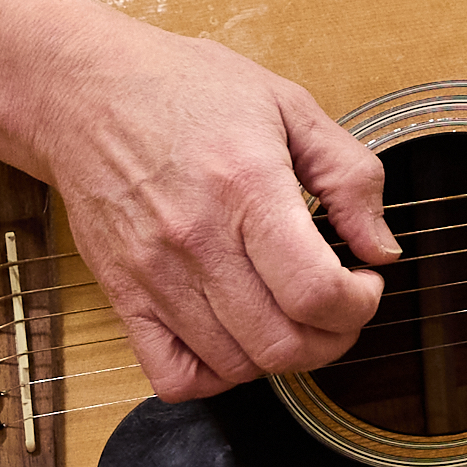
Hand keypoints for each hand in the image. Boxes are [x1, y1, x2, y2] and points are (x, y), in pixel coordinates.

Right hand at [0, 0, 399, 403]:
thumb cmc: (187, 89)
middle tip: (337, 305)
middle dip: (333, 338)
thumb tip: (382, 249)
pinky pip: (173, 377)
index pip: (316, 292)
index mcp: (247, 187)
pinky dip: (215, 376)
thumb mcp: (289, 105)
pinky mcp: (123, 296)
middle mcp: (197, 240)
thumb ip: (350, 176)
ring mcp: (154, 275)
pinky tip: (235, 336)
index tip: (363, 282)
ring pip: (236, 367)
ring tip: (290, 313)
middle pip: (282, 344)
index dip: (358, 305)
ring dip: (281, 355)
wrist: (85, 91)